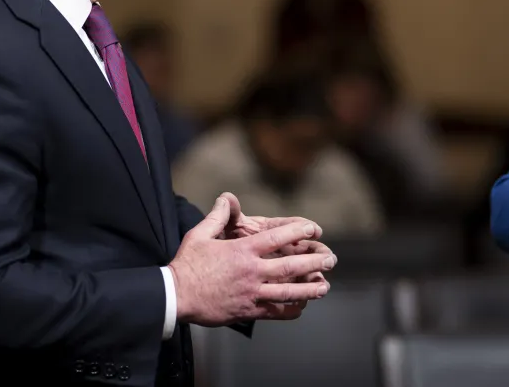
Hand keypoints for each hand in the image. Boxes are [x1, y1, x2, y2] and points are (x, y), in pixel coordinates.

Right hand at [169, 194, 335, 326]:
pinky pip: (275, 312)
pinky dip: (291, 310)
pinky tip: (301, 307)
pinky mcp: (248, 311)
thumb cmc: (187, 264)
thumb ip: (217, 216)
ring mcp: (252, 293)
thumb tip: (225, 197)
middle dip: (314, 262)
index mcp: (243, 251)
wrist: (176, 296)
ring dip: (309, 289)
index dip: (299, 232)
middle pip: (291, 266)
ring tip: (324, 287)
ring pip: (288, 292)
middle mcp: (252, 271)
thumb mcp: (200, 234)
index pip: (278, 237)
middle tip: (331, 259)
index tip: (314, 229)